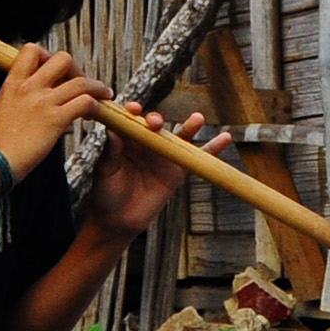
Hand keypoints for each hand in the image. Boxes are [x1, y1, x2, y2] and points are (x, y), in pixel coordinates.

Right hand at [0, 43, 106, 179]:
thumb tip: (33, 93)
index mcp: (13, 82)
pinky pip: (85, 102)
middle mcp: (29, 87)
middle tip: (82, 84)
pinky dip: (96, 106)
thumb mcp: (2, 107)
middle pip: (63, 59)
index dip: (50, 56)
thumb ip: (19, 95)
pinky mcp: (55, 120)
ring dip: (97, 87)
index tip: (58, 72)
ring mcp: (43, 103)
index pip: (33, 50)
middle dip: (77, 69)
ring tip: (103, 96)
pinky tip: (94, 114)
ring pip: (81, 81)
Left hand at [80, 99, 225, 238]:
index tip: (134, 110)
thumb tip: (114, 130)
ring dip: (189, 127)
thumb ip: (111, 151)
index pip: (132, 120)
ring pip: (179, 137)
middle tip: (156, 123)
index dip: (133, 111)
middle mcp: (146, 144)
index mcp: (126, 139)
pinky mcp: (176, 171)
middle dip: (157, 120)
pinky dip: (211, 149)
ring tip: (198, 118)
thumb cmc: (105, 193)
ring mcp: (163, 156)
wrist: (117, 221)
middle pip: (156, 125)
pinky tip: (224, 138)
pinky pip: (196, 158)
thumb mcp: (105, 171)